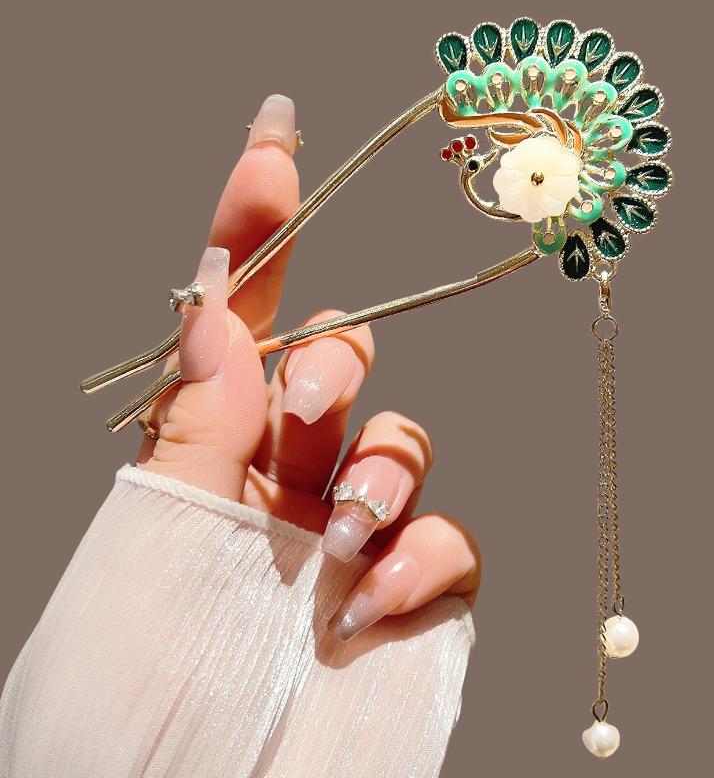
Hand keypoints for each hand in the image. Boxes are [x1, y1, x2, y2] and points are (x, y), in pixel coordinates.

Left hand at [138, 95, 480, 640]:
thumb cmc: (145, 690)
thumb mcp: (154, 545)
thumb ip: (197, 430)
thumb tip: (217, 313)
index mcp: (209, 455)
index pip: (240, 324)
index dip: (257, 229)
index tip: (276, 140)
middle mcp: (284, 483)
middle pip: (343, 365)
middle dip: (340, 360)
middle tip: (311, 408)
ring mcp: (352, 534)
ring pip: (404, 443)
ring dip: (383, 471)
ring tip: (343, 536)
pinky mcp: (412, 591)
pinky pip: (450, 540)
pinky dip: (423, 558)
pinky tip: (372, 603)